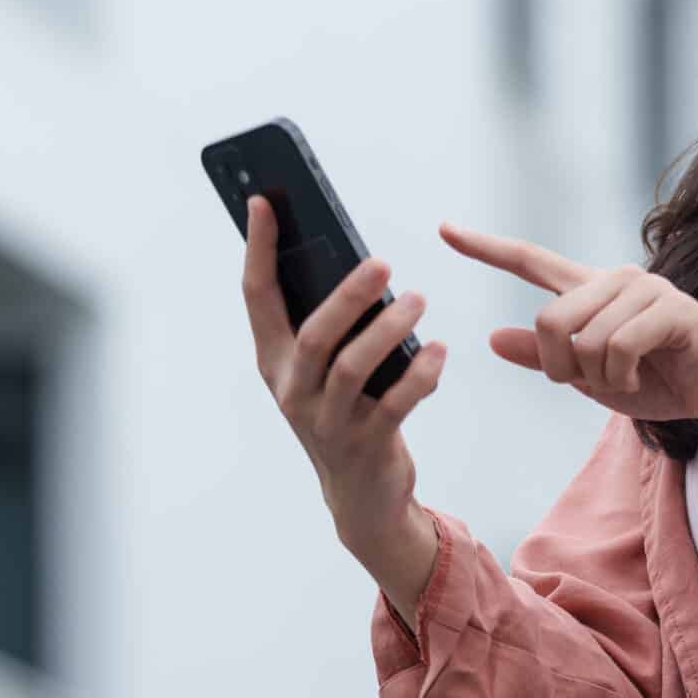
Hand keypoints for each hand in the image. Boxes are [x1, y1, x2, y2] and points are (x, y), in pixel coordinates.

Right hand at [239, 194, 449, 559]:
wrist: (362, 495)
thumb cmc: (348, 410)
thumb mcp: (326, 367)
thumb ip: (333, 321)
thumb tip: (361, 261)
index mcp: (274, 360)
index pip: (256, 296)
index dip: (259, 249)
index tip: (264, 201)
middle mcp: (292, 389)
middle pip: (313, 335)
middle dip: (346, 296)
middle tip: (383, 262)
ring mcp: (326, 421)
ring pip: (351, 368)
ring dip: (389, 330)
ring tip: (419, 300)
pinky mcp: (365, 445)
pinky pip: (394, 405)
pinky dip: (420, 375)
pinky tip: (441, 352)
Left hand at [440, 221, 697, 432]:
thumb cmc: (660, 381)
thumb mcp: (590, 379)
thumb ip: (546, 358)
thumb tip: (493, 337)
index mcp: (592, 291)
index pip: (532, 260)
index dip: (486, 247)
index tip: (445, 229)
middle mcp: (615, 279)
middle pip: (550, 319)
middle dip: (560, 367)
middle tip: (589, 383)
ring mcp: (645, 289)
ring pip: (583, 339)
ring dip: (599, 378)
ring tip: (627, 379)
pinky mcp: (671, 308)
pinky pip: (618, 347)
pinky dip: (623, 377)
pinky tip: (644, 377)